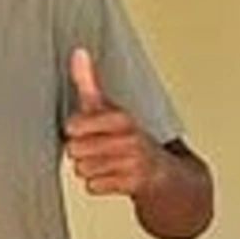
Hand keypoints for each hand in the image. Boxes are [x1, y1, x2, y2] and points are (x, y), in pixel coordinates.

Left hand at [64, 49, 163, 197]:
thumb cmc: (127, 137)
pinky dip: (98, 185)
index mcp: (121, 117)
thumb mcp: (108, 107)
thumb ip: (88, 81)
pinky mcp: (135, 185)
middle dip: (80, 151)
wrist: (167, 174)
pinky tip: (113, 177)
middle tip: (97, 148)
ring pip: (82, 169)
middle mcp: (130, 138)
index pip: (74, 125)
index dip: (73, 129)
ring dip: (89, 169)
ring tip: (108, 162)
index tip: (81, 128)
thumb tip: (78, 51)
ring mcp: (134, 162)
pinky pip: (93, 187)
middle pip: (74, 149)